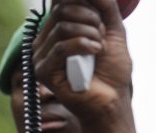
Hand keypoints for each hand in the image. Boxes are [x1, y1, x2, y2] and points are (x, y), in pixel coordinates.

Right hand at [33, 0, 131, 114]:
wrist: (111, 100)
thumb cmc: (111, 70)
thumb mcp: (113, 29)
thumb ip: (104, 6)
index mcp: (58, 31)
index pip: (61, 3)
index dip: (84, 3)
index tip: (101, 19)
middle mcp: (45, 42)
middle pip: (61, 10)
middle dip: (90, 17)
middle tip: (102, 33)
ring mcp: (42, 57)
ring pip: (62, 28)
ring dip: (90, 33)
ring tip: (100, 47)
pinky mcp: (43, 72)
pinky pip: (60, 48)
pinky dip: (83, 45)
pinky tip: (96, 52)